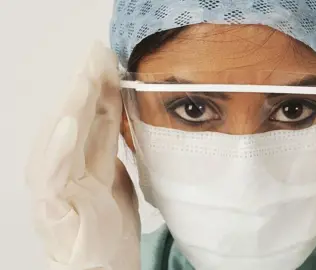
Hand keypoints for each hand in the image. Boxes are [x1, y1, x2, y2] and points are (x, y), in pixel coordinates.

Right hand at [26, 42, 139, 269]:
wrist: (105, 267)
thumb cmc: (108, 226)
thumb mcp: (117, 178)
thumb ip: (110, 148)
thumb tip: (118, 115)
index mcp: (82, 160)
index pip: (93, 117)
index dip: (101, 88)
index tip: (112, 60)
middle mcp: (64, 167)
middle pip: (74, 120)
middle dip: (85, 87)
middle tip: (97, 54)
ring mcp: (56, 186)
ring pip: (59, 140)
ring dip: (71, 108)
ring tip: (84, 78)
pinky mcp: (54, 208)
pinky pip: (53, 175)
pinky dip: (59, 149)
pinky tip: (69, 124)